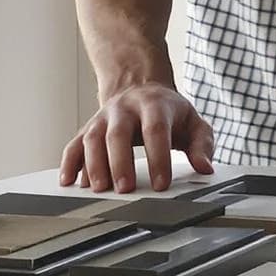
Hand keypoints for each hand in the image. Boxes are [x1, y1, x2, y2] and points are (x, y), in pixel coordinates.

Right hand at [60, 81, 213, 192]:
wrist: (139, 87)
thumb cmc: (168, 112)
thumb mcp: (193, 122)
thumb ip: (202, 145)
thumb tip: (205, 168)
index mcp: (155, 105)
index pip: (156, 130)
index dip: (158, 157)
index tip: (161, 184)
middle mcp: (125, 109)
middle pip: (118, 133)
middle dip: (120, 162)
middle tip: (125, 189)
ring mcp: (104, 118)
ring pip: (93, 138)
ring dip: (93, 165)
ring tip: (99, 189)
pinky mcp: (88, 129)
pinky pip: (74, 145)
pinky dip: (70, 163)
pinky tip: (69, 182)